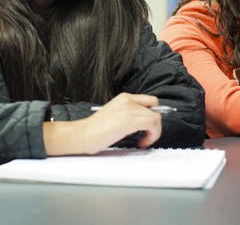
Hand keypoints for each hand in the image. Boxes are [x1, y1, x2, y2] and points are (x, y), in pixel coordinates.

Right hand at [43, 93, 161, 155]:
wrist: (83, 134)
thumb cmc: (95, 130)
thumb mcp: (115, 115)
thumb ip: (129, 113)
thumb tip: (146, 121)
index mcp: (123, 98)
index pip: (150, 100)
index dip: (153, 114)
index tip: (149, 127)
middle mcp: (127, 100)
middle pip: (155, 108)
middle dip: (155, 123)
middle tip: (147, 134)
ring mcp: (128, 109)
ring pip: (156, 118)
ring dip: (154, 132)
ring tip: (143, 140)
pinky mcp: (129, 120)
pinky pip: (153, 125)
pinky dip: (152, 136)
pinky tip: (142, 142)